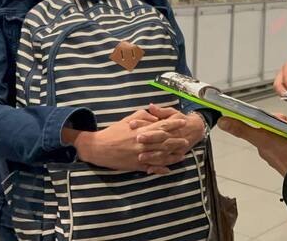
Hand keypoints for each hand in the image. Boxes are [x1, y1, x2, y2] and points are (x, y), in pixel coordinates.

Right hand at [65, 109, 188, 172]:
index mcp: (141, 130)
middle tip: (186, 140)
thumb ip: (143, 116)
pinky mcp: (136, 165)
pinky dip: (160, 169)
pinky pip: (151, 168)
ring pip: (160, 156)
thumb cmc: (114, 131)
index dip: (173, 124)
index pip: (161, 126)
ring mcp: (141, 155)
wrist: (99, 147)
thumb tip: (155, 115)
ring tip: (182, 155)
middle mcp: (143, 143)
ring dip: (172, 156)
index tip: (183, 122)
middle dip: (176, 141)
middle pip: (164, 142)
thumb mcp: (128, 119)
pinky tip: (169, 170)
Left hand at [130, 104, 206, 170]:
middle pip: (161, 139)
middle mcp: (173, 136)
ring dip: (153, 156)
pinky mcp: (177, 155)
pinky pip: (168, 162)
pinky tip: (149, 169)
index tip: (133, 125)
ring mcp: (176, 147)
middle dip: (149, 140)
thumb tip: (151, 106)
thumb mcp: (172, 112)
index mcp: (170, 125)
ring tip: (141, 157)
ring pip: (164, 152)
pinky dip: (159, 166)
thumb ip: (160, 111)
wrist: (196, 129)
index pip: (158, 125)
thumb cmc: (180, 119)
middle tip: (137, 141)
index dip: (146, 125)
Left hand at [218, 117, 286, 174]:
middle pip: (279, 125)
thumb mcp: (260, 137)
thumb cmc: (284, 155)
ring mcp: (285, 149)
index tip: (281, 119)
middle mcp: (272, 146)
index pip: (266, 122)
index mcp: (262, 142)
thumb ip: (242, 129)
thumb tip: (222, 122)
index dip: (275, 118)